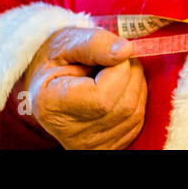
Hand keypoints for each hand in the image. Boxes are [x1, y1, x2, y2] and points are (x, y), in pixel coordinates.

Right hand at [16, 27, 146, 149]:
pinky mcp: (104, 147)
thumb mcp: (68, 42)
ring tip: (114, 71)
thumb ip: (96, 43)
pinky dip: (135, 98)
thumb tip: (126, 50)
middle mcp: (69, 133)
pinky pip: (136, 121)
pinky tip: (118, 88)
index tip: (108, 55)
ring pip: (134, 112)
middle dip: (130, 73)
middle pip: (124, 105)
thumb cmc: (58, 59)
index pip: (103, 97)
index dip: (118, 69)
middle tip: (114, 59)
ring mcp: (88, 145)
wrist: (50, 83)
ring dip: (136, 83)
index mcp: (51, 106)